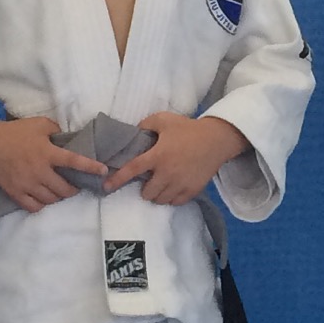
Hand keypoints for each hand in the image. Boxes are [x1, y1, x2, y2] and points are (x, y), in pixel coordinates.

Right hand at [0, 116, 111, 212]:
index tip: (103, 171)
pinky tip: (44, 198)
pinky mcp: (15, 193)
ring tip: (60, 191)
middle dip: (74, 189)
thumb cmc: (15, 132)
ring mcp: (27, 184)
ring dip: (59, 196)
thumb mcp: (39, 124)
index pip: (74, 161)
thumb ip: (56, 130)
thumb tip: (69, 139)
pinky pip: (34, 207)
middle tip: (75, 185)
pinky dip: (42, 204)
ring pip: (51, 199)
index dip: (91, 167)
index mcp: (47, 153)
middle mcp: (39, 170)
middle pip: (65, 189)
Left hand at [109, 111, 247, 204]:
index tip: (106, 187)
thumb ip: (146, 125)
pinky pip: (175, 202)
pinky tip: (173, 189)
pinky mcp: (192, 190)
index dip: (117, 180)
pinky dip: (171, 198)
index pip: (132, 170)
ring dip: (158, 194)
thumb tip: (134, 132)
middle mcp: (167, 173)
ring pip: (161, 200)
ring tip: (161, 184)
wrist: (216, 139)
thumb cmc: (189, 128)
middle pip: (147, 193)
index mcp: (158, 156)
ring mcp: (180, 184)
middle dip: (145, 188)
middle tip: (150, 179)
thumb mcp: (164, 119)